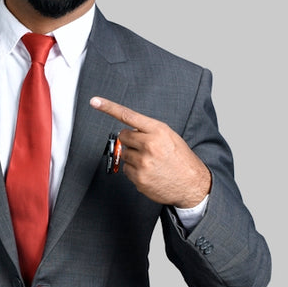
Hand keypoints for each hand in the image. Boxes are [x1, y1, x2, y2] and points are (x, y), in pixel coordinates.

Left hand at [90, 97, 211, 207]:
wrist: (192, 185)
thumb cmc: (181, 160)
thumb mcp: (170, 137)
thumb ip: (150, 131)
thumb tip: (130, 130)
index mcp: (158, 131)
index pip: (129, 115)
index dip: (109, 107)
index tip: (95, 101)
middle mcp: (149, 145)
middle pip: (123, 136)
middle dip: (130, 140)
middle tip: (144, 148)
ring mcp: (142, 162)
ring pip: (124, 153)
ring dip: (133, 157)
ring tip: (151, 162)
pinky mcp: (138, 178)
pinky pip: (126, 169)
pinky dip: (134, 171)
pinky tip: (149, 172)